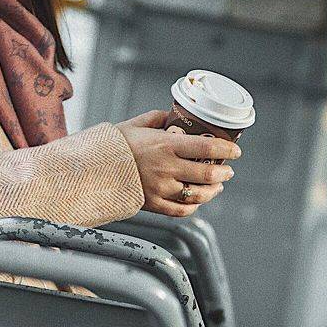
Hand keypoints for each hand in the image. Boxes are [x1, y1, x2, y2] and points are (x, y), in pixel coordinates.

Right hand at [117, 110, 240, 215]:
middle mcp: (167, 168)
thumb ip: (158, 119)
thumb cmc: (114, 145)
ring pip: (198, 195)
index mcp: (166, 145)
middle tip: (228, 170)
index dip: (226, 149)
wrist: (91, 169)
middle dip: (223, 172)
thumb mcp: (136, 124)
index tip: (235, 150)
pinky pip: (181, 210)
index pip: (207, 147)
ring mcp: (161, 188)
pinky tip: (198, 200)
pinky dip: (193, 206)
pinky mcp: (154, 204)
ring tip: (217, 186)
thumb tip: (173, 116)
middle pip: (207, 174)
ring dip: (213, 191)